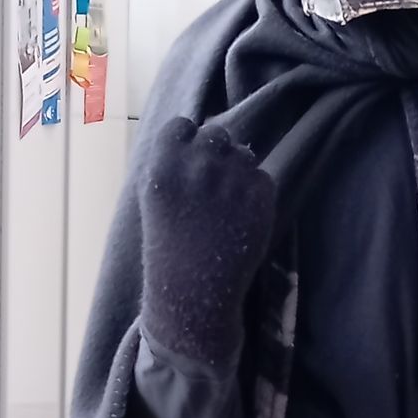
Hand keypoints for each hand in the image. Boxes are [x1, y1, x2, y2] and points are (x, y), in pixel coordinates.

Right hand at [138, 117, 276, 365]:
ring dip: (239, 170)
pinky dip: (256, 193)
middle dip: (216, 152)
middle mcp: (198, 165)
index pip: (182, 125)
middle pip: (216, 133)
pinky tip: (242, 217)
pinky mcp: (261, 194)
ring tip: (229, 203)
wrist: (195, 292)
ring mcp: (233, 178)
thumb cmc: (169, 246)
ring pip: (244, 153)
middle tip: (213, 182)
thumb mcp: (154, 199)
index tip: (189, 161)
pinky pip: (263, 177)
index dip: (187, 141)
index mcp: (164, 166)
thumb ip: (173, 164)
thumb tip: (195, 135)